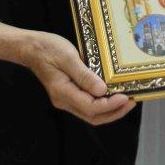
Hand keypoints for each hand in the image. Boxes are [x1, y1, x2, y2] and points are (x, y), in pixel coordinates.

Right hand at [21, 30, 136, 125]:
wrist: (31, 48)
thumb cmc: (48, 49)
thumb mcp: (67, 57)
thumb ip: (84, 75)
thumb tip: (102, 91)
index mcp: (63, 92)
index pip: (91, 107)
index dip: (110, 105)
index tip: (126, 97)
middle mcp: (64, 100)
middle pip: (93, 116)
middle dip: (115, 112)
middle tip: (132, 101)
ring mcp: (66, 99)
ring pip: (91, 113)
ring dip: (110, 110)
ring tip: (127, 100)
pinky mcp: (69, 94)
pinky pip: (88, 105)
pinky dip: (103, 103)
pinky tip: (113, 94)